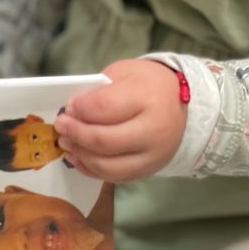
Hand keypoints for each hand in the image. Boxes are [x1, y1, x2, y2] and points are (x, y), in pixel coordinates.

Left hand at [55, 59, 186, 181]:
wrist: (187, 109)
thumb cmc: (151, 85)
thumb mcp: (126, 72)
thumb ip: (100, 89)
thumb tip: (74, 110)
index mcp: (147, 97)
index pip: (103, 107)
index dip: (80, 109)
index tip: (69, 107)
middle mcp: (152, 130)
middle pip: (103, 140)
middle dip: (75, 134)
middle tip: (61, 126)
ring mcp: (152, 156)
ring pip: (107, 165)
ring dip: (81, 155)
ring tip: (67, 143)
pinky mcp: (148, 171)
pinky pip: (114, 177)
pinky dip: (92, 170)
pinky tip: (79, 158)